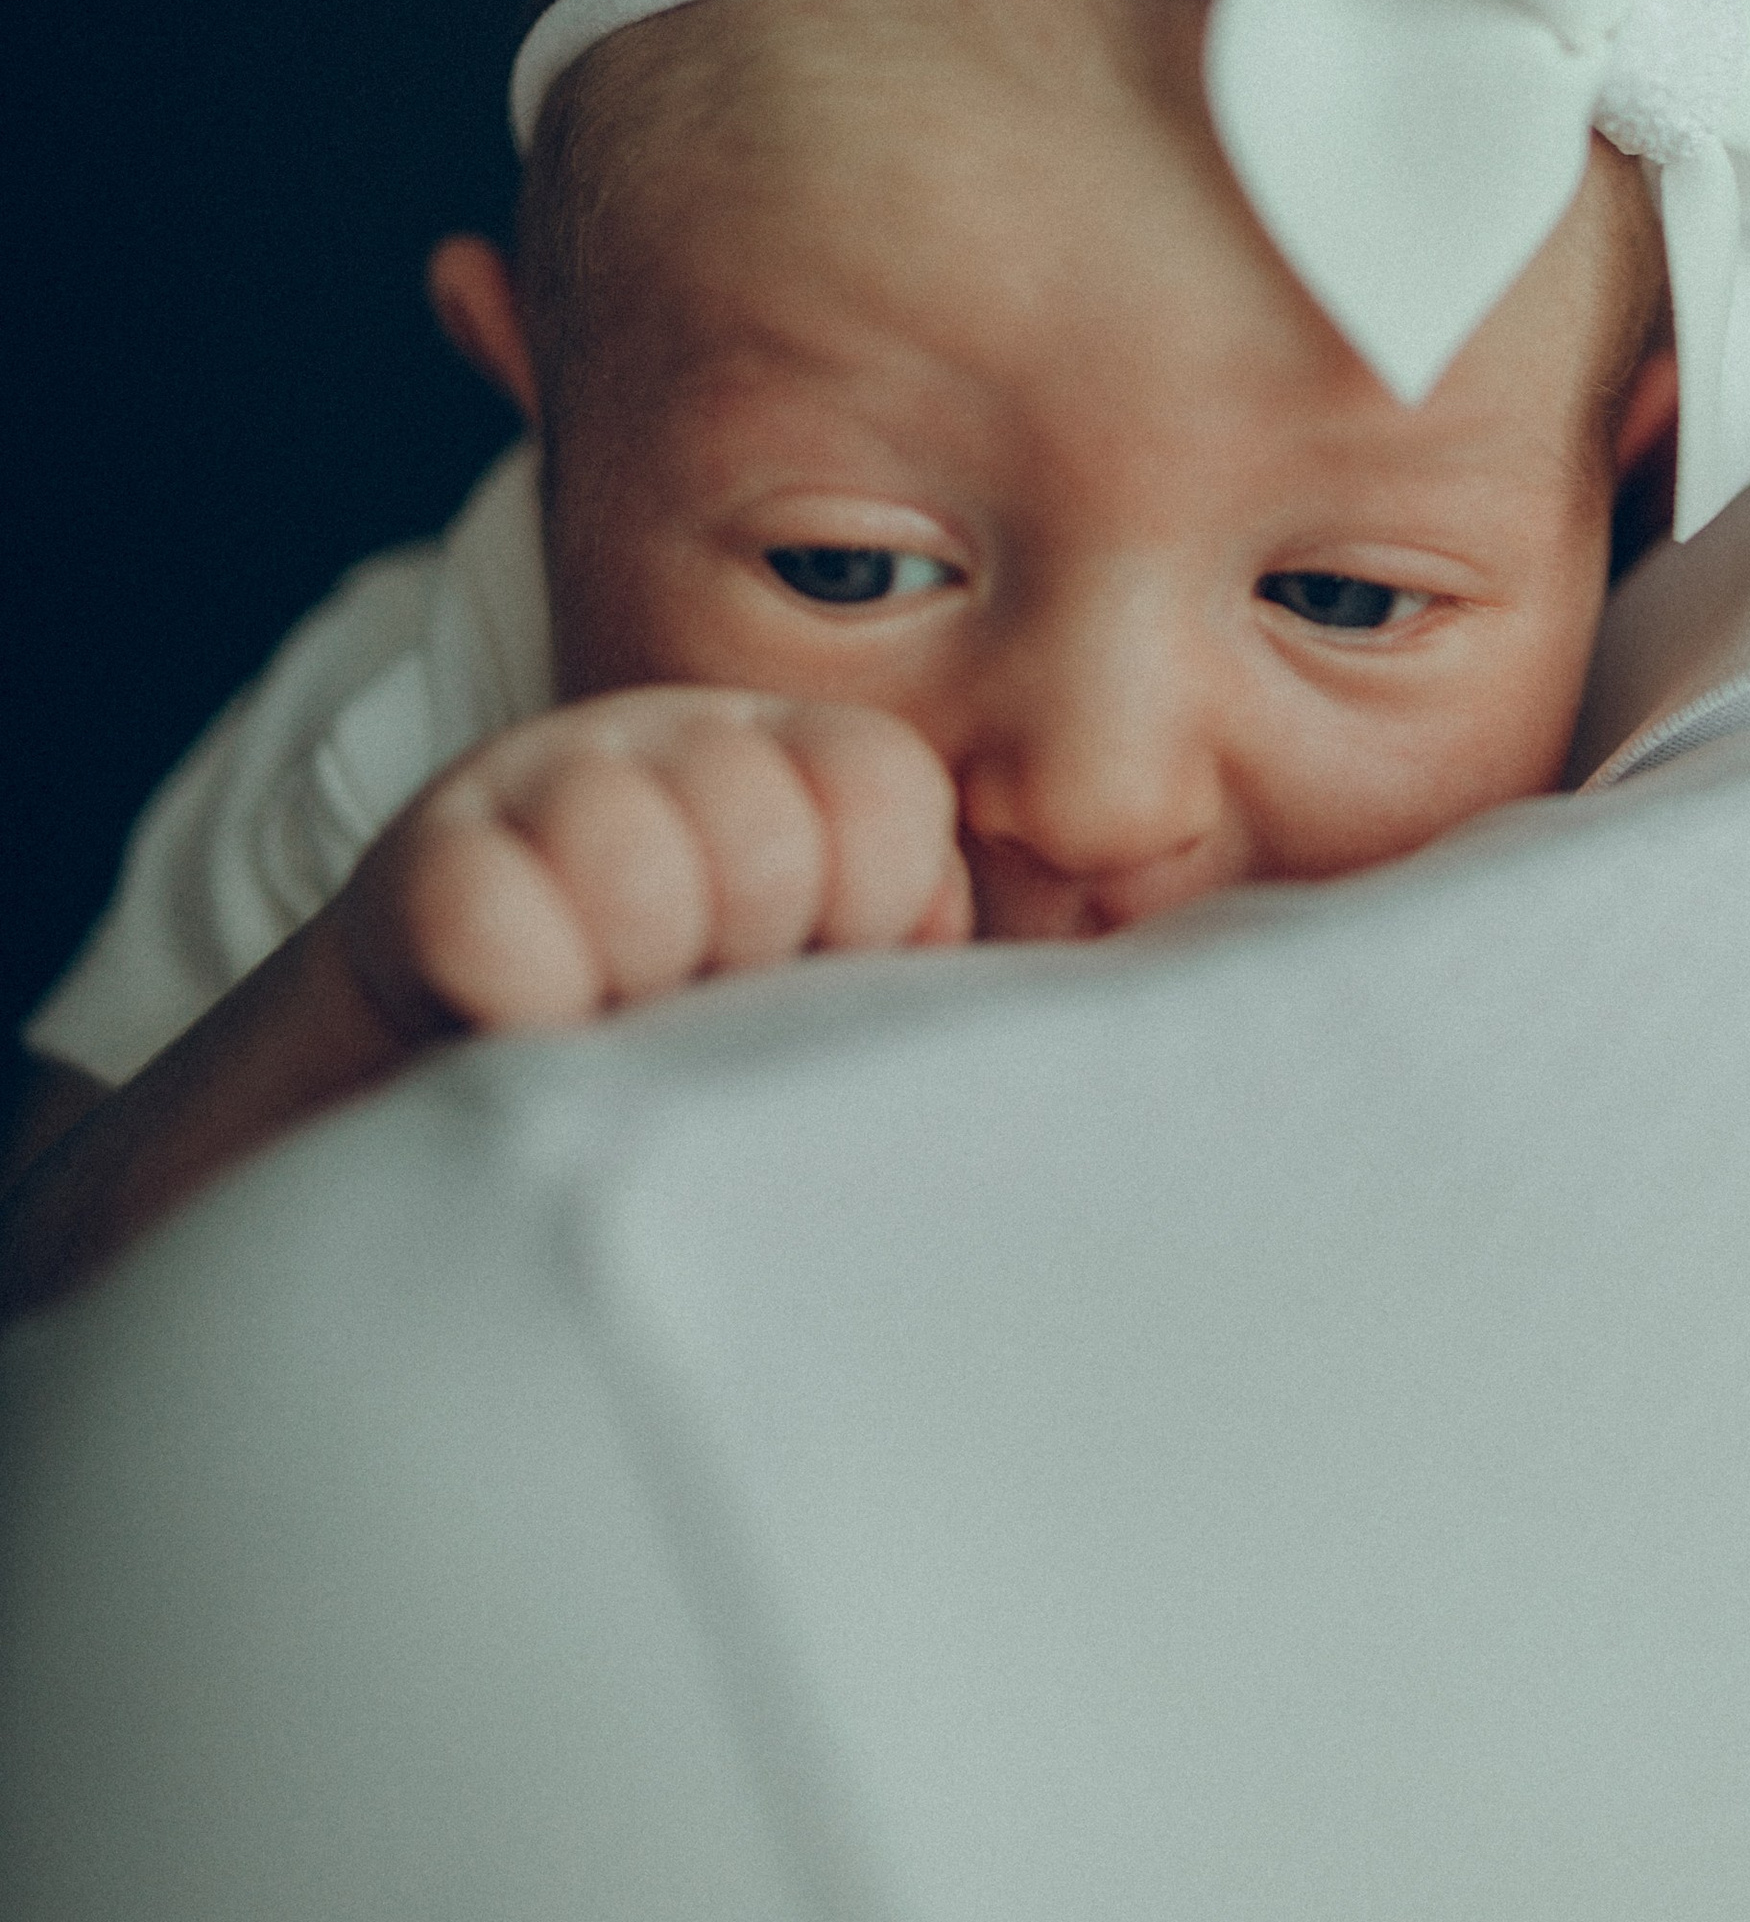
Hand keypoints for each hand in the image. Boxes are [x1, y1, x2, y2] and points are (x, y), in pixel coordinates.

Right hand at [2, 694, 968, 1321]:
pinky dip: (519, 993)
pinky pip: (496, 918)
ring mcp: (543, 794)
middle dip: (749, 948)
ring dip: (632, 974)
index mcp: (805, 786)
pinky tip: (513, 1027)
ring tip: (611, 1022)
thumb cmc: (719, 1108)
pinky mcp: (422, 869)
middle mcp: (677, 757)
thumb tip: (1155, 1017)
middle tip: (696, 1010)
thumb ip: (979, 1003)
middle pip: (767, 822)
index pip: (882, 792)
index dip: (870, 911)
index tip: (823, 975)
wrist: (454, 1164)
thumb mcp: (867, 1035)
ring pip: (634, 848)